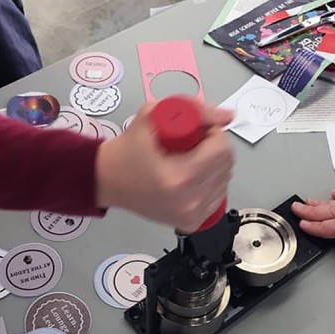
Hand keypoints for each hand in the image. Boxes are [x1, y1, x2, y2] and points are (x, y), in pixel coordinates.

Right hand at [96, 100, 233, 232]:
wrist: (106, 182)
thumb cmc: (125, 153)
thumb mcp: (151, 117)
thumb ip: (193, 110)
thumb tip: (227, 115)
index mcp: (179, 178)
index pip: (222, 150)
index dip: (214, 133)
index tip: (199, 130)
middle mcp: (189, 201)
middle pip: (226, 165)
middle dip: (215, 147)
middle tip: (193, 143)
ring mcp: (191, 215)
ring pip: (225, 180)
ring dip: (214, 165)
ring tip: (190, 159)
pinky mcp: (191, 222)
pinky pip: (217, 196)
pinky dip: (210, 183)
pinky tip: (192, 176)